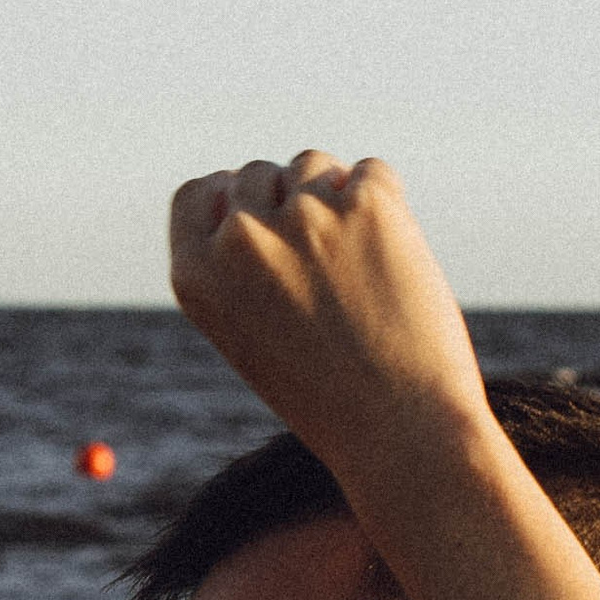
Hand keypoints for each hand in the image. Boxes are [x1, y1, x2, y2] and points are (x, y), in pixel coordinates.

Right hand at [167, 155, 486, 477]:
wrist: (400, 433)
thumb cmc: (330, 399)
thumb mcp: (254, 337)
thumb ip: (245, 268)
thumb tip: (272, 197)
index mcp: (198, 274)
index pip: (198, 195)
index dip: (232, 202)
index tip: (264, 221)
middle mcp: (241, 238)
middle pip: (256, 174)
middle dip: (289, 202)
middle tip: (328, 265)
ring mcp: (303, 216)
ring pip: (313, 166)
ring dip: (335, 199)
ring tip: (361, 271)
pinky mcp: (367, 205)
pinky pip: (371, 173)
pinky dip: (385, 207)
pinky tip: (394, 264)